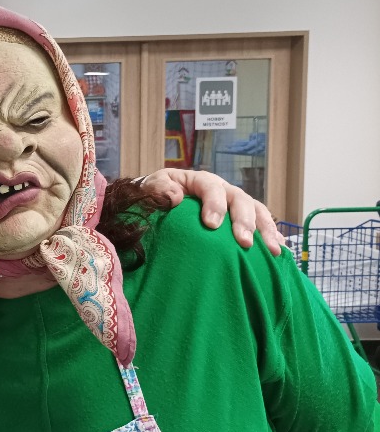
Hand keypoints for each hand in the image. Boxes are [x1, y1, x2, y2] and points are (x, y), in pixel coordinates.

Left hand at [140, 169, 284, 254]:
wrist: (161, 198)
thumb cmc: (156, 194)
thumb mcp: (152, 186)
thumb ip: (159, 188)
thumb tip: (175, 197)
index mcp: (201, 181)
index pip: (211, 188)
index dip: (215, 204)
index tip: (212, 225)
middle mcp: (224, 190)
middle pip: (240, 200)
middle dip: (244, 222)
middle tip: (244, 243)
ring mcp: (236, 203)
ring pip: (257, 211)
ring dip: (266, 230)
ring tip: (272, 251)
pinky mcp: (242, 217)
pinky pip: (262, 223)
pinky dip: (272, 235)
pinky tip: (279, 250)